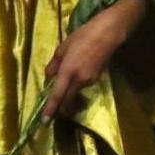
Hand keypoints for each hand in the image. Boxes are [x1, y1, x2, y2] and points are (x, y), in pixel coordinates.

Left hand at [40, 0, 138, 121]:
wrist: (109, 33)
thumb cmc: (82, 37)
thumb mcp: (61, 49)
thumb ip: (53, 66)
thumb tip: (49, 79)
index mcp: (68, 72)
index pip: (57, 95)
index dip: (50, 109)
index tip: (45, 121)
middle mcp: (80, 80)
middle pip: (67, 99)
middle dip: (59, 106)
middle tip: (51, 106)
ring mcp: (90, 80)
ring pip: (74, 91)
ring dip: (67, 91)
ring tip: (64, 76)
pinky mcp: (97, 78)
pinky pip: (82, 85)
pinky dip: (75, 84)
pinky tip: (76, 71)